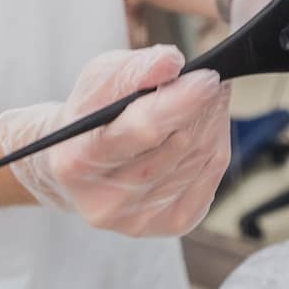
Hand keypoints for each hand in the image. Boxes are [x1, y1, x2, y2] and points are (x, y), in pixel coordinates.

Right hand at [0, 45, 230, 236]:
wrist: (74, 166)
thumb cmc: (89, 116)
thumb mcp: (98, 79)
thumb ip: (133, 69)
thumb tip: (171, 63)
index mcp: (78, 160)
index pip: (141, 130)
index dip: (181, 101)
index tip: (208, 77)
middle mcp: (106, 200)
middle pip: (179, 144)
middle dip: (202, 106)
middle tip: (209, 80)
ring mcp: (139, 220)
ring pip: (201, 157)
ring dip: (212, 123)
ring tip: (205, 100)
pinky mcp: (170, 225)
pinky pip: (211, 177)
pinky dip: (215, 146)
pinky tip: (204, 129)